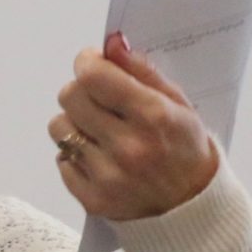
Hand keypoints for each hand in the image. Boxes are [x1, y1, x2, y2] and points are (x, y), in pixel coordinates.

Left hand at [48, 32, 219, 220]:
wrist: (192, 208)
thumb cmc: (185, 147)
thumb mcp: (178, 104)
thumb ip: (142, 71)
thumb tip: (111, 43)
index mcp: (152, 117)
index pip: (94, 76)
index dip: (87, 62)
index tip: (92, 62)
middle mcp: (128, 147)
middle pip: (69, 97)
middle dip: (80, 89)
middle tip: (97, 97)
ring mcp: (108, 176)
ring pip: (59, 128)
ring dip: (73, 123)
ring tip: (98, 129)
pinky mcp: (92, 199)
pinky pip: (61, 161)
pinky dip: (74, 155)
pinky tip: (99, 157)